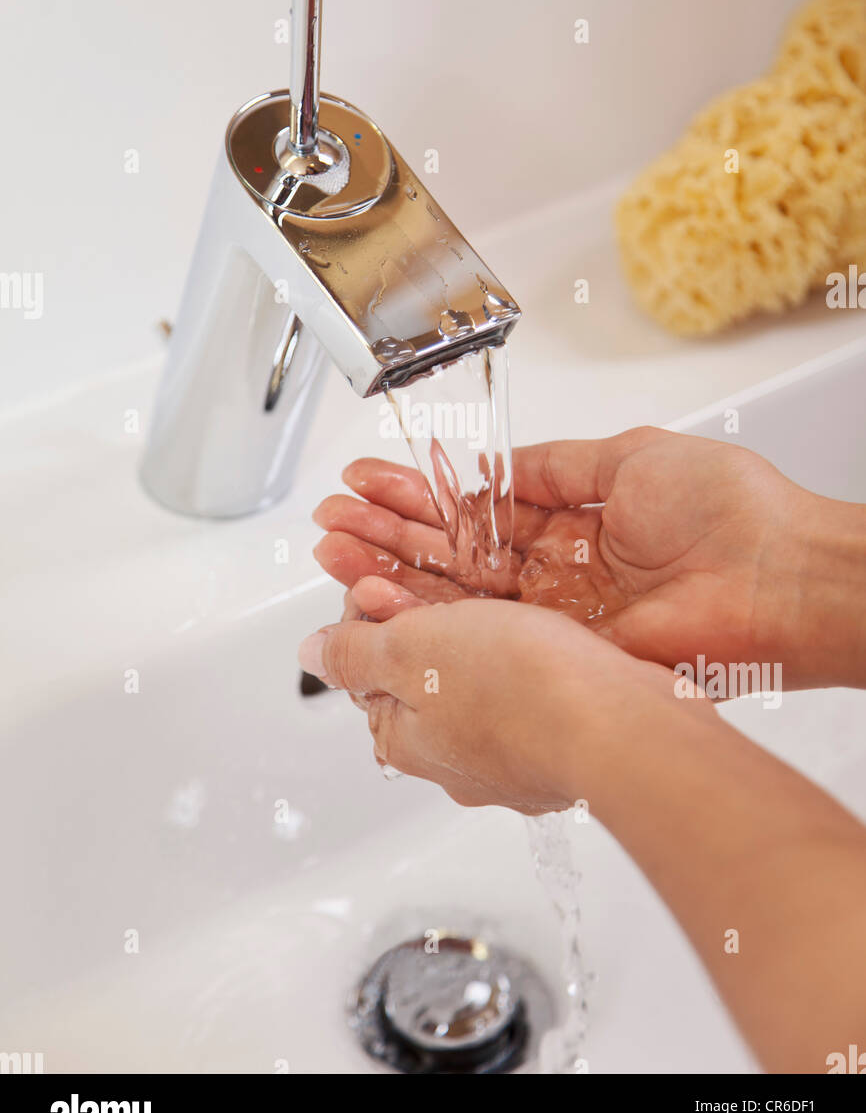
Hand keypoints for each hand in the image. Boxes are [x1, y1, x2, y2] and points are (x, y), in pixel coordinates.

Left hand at [298, 591, 682, 813]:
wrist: (621, 725)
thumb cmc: (519, 688)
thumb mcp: (412, 648)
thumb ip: (354, 650)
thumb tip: (310, 655)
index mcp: (405, 739)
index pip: (366, 664)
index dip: (373, 607)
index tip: (393, 570)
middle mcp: (455, 759)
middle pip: (422, 672)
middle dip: (427, 618)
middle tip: (445, 577)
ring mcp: (513, 755)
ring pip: (479, 677)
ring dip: (478, 631)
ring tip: (498, 594)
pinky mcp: (562, 739)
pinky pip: (531, 687)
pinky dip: (529, 654)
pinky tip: (544, 630)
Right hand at [313, 427, 834, 687]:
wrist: (778, 576)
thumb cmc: (725, 508)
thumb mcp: (627, 457)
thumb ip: (552, 468)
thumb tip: (495, 464)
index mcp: (572, 524)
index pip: (476, 511)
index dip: (420, 496)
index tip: (367, 480)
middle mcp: (555, 576)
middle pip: (453, 556)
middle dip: (387, 534)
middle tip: (329, 518)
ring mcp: (554, 619)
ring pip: (454, 596)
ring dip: (389, 571)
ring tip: (331, 550)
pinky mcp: (559, 655)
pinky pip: (480, 634)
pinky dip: (425, 614)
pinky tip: (375, 593)